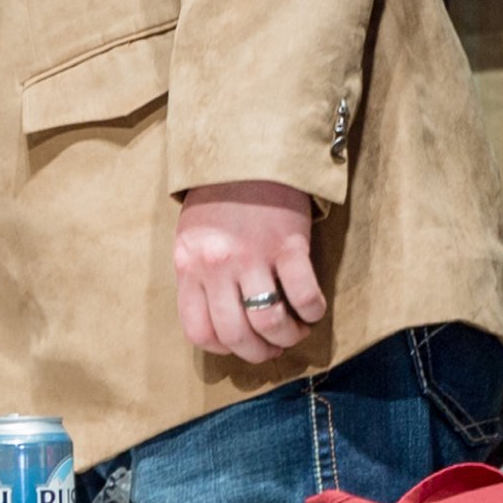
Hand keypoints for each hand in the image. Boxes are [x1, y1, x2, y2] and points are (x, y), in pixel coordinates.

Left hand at [174, 180, 326, 363]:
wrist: (249, 149)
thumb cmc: (218, 197)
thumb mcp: (192, 237)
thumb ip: (199, 276)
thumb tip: (220, 321)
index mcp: (189, 265)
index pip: (199, 331)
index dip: (223, 348)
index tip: (240, 344)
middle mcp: (217, 265)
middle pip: (236, 335)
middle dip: (259, 352)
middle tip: (273, 348)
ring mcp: (253, 255)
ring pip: (269, 322)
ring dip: (287, 337)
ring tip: (296, 330)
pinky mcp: (288, 243)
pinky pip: (303, 295)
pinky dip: (313, 311)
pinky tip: (313, 309)